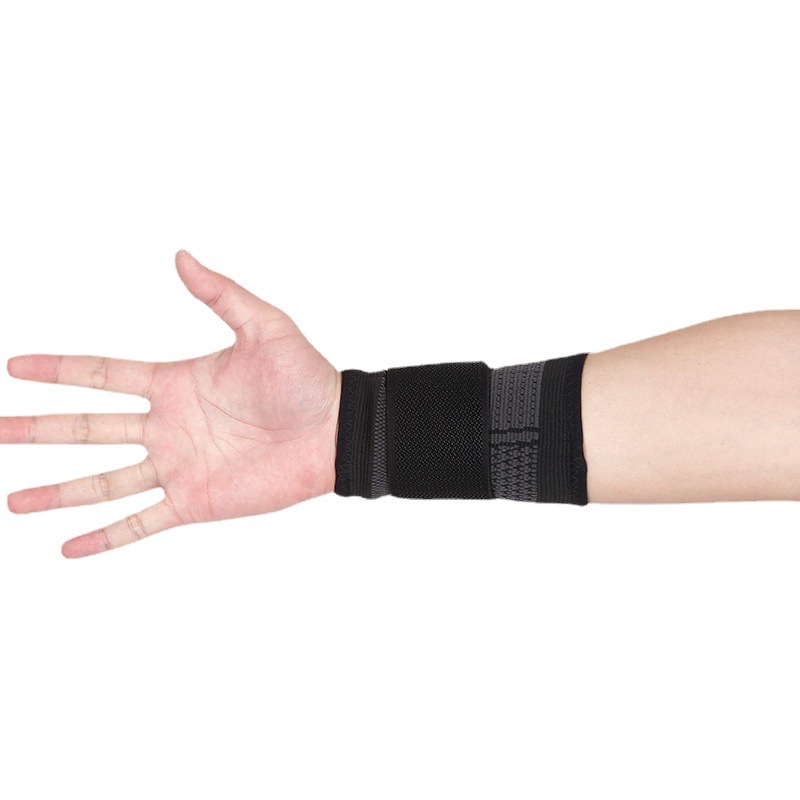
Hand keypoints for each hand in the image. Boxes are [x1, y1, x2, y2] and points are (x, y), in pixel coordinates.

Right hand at [2, 250, 340, 557]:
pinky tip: (69, 548)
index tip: (13, 366)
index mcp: (175, 382)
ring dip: (59, 491)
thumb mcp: (264, 325)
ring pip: (104, 481)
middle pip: (89, 428)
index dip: (59, 370)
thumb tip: (180, 255)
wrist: (336, 430)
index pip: (102, 374)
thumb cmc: (305, 377)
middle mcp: (167, 426)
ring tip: (14, 500)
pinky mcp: (196, 501)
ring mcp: (178, 466)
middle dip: (39, 429)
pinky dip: (107, 536)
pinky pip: (142, 522)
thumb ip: (221, 294)